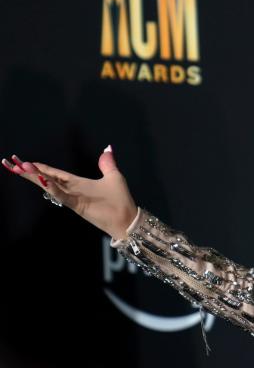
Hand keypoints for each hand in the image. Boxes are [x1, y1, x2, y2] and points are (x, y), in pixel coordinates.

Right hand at [2, 147, 138, 240]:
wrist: (127, 219)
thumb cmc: (120, 200)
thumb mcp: (113, 176)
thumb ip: (107, 163)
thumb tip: (107, 148)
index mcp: (78, 182)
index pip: (53, 173)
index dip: (39, 167)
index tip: (22, 161)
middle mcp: (72, 190)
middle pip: (45, 178)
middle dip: (28, 171)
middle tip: (9, 163)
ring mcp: (73, 198)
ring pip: (49, 186)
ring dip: (35, 177)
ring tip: (20, 167)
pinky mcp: (78, 205)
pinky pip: (62, 196)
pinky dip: (53, 188)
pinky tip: (42, 180)